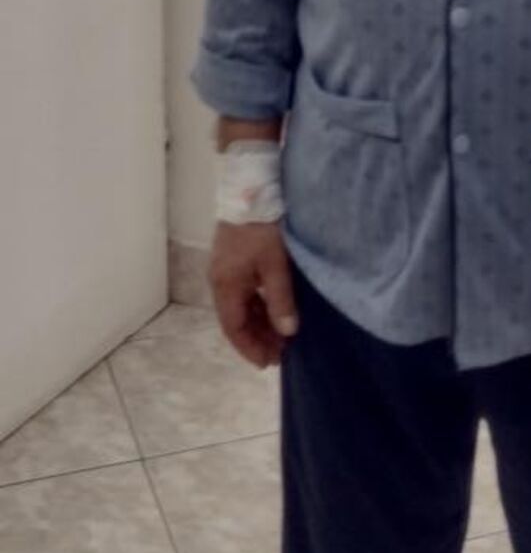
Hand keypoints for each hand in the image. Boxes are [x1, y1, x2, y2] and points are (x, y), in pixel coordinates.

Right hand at [209, 221, 299, 367]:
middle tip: (281, 353)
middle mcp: (220, 281)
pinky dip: (258, 306)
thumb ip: (280, 299)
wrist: (250, 189)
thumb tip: (288, 331)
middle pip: (236, 319)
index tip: (268, 363)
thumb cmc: (262, 229)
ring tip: (281, 336)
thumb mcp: (275, 265)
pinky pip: (244, 292)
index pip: (233, 328)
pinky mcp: (234, 259)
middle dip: (257, 338)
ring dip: (259, 322)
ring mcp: (225, 270)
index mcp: (225, 286)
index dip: (250, 348)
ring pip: (241, 306)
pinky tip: (274, 309)